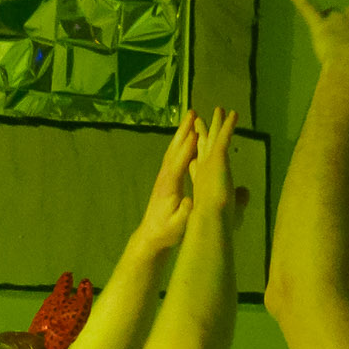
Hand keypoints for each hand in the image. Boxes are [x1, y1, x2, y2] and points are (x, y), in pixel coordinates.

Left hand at [125, 109, 196, 255]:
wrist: (151, 236)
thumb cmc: (167, 231)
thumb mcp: (178, 225)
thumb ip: (185, 213)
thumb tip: (190, 201)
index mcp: (170, 184)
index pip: (180, 161)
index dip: (188, 146)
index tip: (197, 131)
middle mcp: (165, 175)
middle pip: (175, 148)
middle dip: (184, 130)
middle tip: (192, 112)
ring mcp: (164, 176)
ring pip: (173, 149)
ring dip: (182, 132)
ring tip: (191, 118)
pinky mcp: (166, 179)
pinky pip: (174, 155)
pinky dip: (181, 143)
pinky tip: (188, 138)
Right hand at [185, 106, 248, 217]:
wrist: (211, 220)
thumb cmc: (218, 221)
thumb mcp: (231, 208)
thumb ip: (238, 198)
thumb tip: (246, 191)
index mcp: (204, 182)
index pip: (198, 163)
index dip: (197, 153)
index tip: (196, 145)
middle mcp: (204, 169)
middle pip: (202, 146)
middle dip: (203, 132)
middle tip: (199, 119)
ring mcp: (209, 162)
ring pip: (213, 137)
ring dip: (217, 123)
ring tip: (219, 109)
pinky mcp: (217, 158)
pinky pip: (224, 137)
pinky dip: (229, 125)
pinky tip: (234, 114)